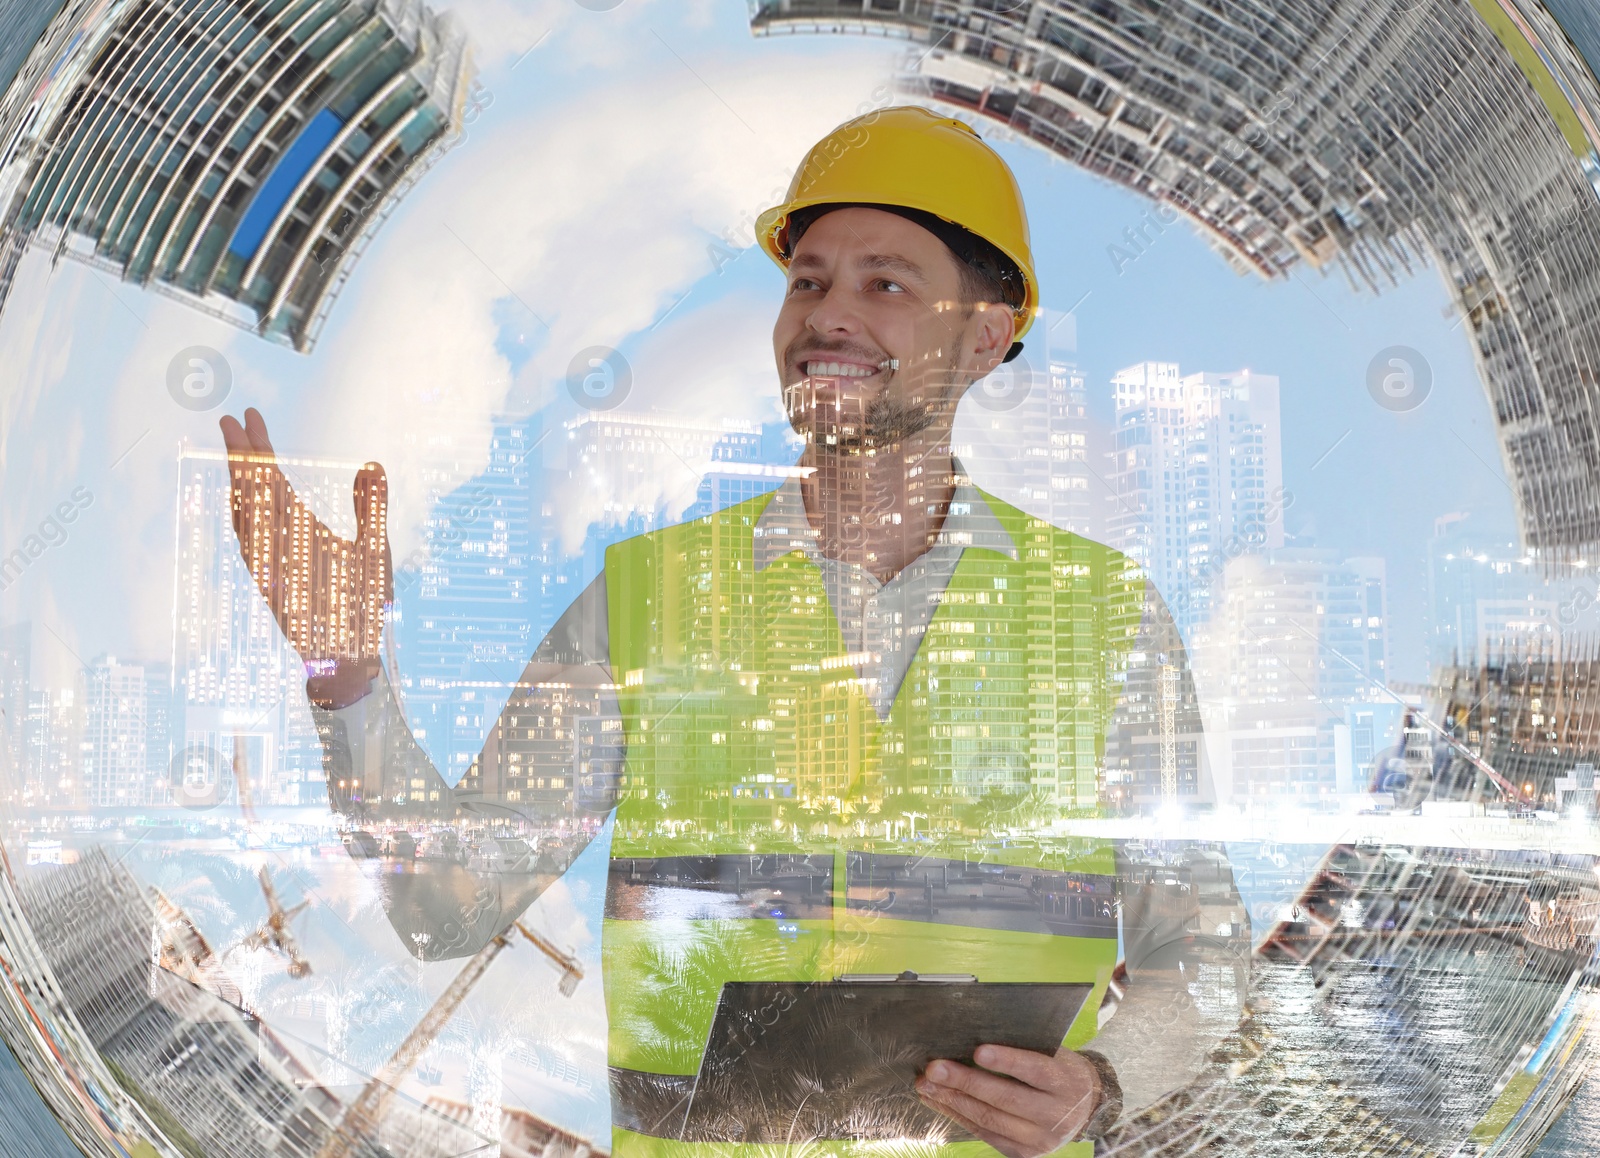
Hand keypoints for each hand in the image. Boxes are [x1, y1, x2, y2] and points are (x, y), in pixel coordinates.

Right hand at [219, 407, 391, 707]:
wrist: (356, 652)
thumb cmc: (363, 602)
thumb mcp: (374, 544)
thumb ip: (371, 505)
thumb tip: (371, 465)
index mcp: (299, 527)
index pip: (274, 479)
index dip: (260, 447)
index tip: (249, 415)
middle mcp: (280, 541)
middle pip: (255, 491)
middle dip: (244, 456)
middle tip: (230, 418)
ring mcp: (273, 564)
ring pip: (250, 517)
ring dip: (243, 486)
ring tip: (236, 450)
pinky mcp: (274, 589)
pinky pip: (256, 554)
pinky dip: (249, 528)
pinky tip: (243, 502)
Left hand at [916, 1044, 1100, 1157]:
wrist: (1087, 1108)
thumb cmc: (1060, 1071)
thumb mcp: (1054, 1054)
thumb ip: (1023, 1048)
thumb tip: (974, 1038)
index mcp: (1064, 1081)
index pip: (1035, 1069)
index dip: (1007, 1061)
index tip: (978, 1051)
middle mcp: (1054, 1114)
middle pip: (1004, 1098)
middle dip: (964, 1082)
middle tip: (934, 1068)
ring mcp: (1039, 1139)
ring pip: (989, 1120)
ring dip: (952, 1101)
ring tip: (927, 1085)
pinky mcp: (1024, 1153)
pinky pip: (985, 1135)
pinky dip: (959, 1116)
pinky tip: (941, 1102)